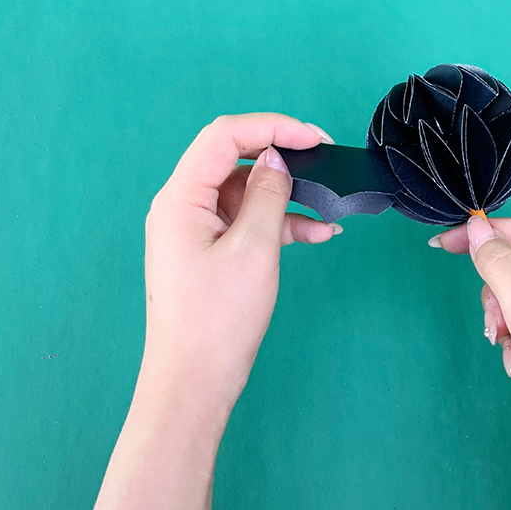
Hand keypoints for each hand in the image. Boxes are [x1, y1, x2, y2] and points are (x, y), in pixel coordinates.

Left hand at [143, 113, 339, 406]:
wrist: (194, 382)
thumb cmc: (218, 318)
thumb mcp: (253, 248)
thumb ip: (268, 195)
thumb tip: (276, 159)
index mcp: (180, 197)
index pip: (224, 137)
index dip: (272, 127)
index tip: (316, 137)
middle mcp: (181, 206)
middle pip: (234, 160)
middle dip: (282, 158)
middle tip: (326, 162)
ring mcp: (194, 229)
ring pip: (245, 193)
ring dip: (287, 197)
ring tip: (331, 210)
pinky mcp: (209, 251)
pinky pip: (246, 222)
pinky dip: (280, 224)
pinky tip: (318, 234)